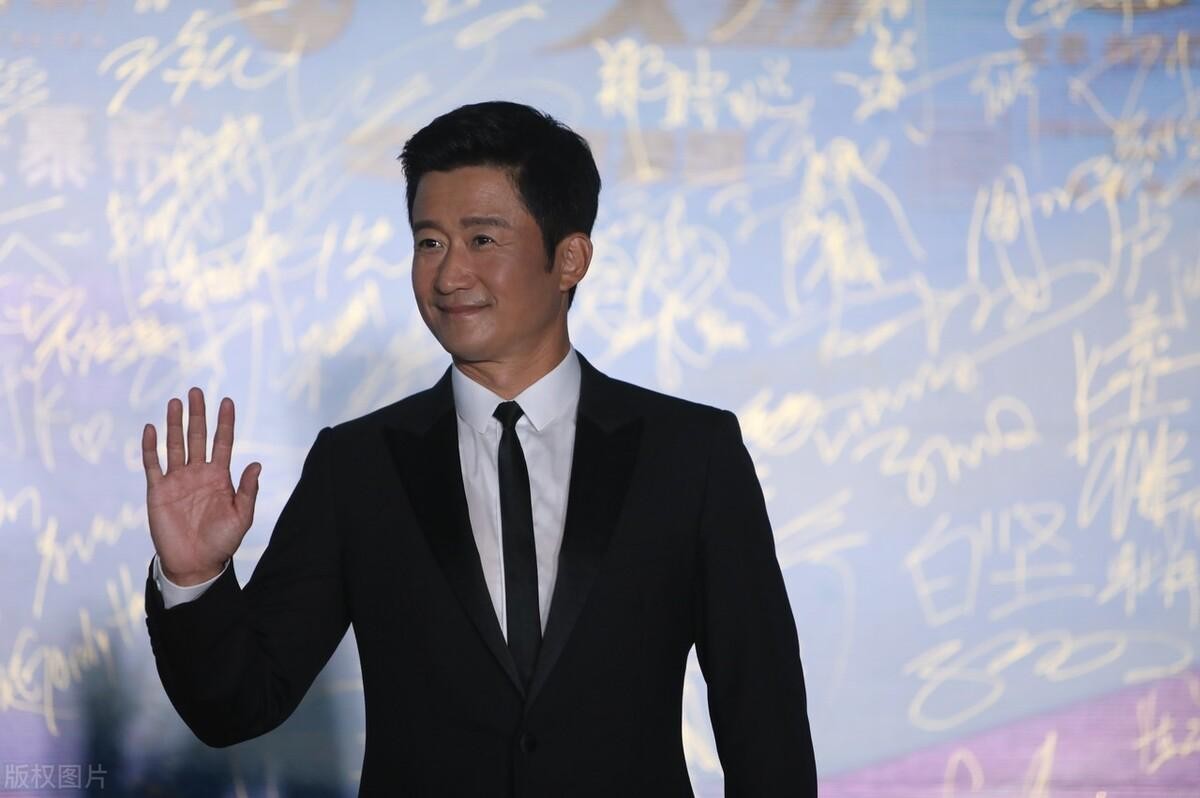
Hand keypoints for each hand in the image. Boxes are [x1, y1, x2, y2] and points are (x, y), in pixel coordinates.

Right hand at [143, 387, 260, 585]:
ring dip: (175, 424)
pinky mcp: (158, 491)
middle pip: (197, 437)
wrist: (195, 563)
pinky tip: (151, 428)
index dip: (225, 422)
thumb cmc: (222, 541)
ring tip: (175, 402)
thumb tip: (256, 464)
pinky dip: (150, 447)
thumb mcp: (241, 516)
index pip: (223, 442)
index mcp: (220, 476)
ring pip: (175, 445)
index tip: (227, 400)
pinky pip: (153, 464)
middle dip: (197, 414)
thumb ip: (248, 490)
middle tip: (196, 390)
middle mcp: (198, 473)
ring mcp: (177, 480)